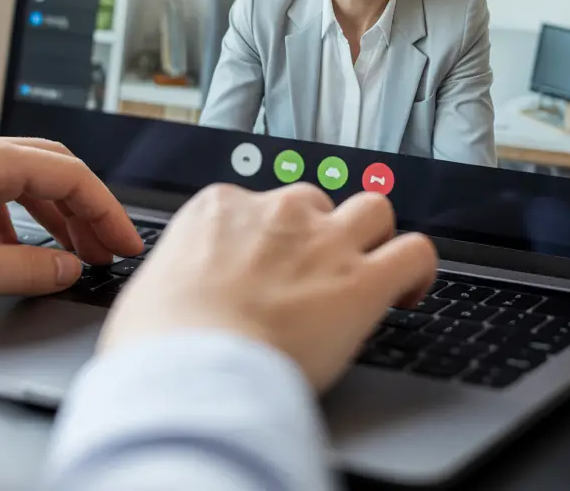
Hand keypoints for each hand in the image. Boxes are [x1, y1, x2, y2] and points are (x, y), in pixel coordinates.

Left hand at [0, 136, 141, 313]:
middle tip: (107, 248)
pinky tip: (12, 252)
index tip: (127, 244)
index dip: (106, 212)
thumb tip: (69, 266)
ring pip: (18, 183)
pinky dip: (14, 221)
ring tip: (70, 255)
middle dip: (84, 209)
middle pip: (48, 170)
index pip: (69, 174)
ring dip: (50, 216)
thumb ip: (30, 267)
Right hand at [99, 183, 436, 391]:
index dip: (267, 239)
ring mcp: (323, 243)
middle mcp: (276, 214)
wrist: (190, 369)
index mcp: (219, 210)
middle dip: (320, 232)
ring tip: (372, 269)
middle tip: (314, 275)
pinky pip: (415, 252)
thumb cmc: (160, 341)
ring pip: (375, 209)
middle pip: (315, 202)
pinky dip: (418, 269)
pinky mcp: (363, 282)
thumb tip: (174, 300)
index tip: (268, 269)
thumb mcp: (151, 290)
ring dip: (376, 236)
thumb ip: (176, 279)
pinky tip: (408, 292)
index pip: (257, 204)